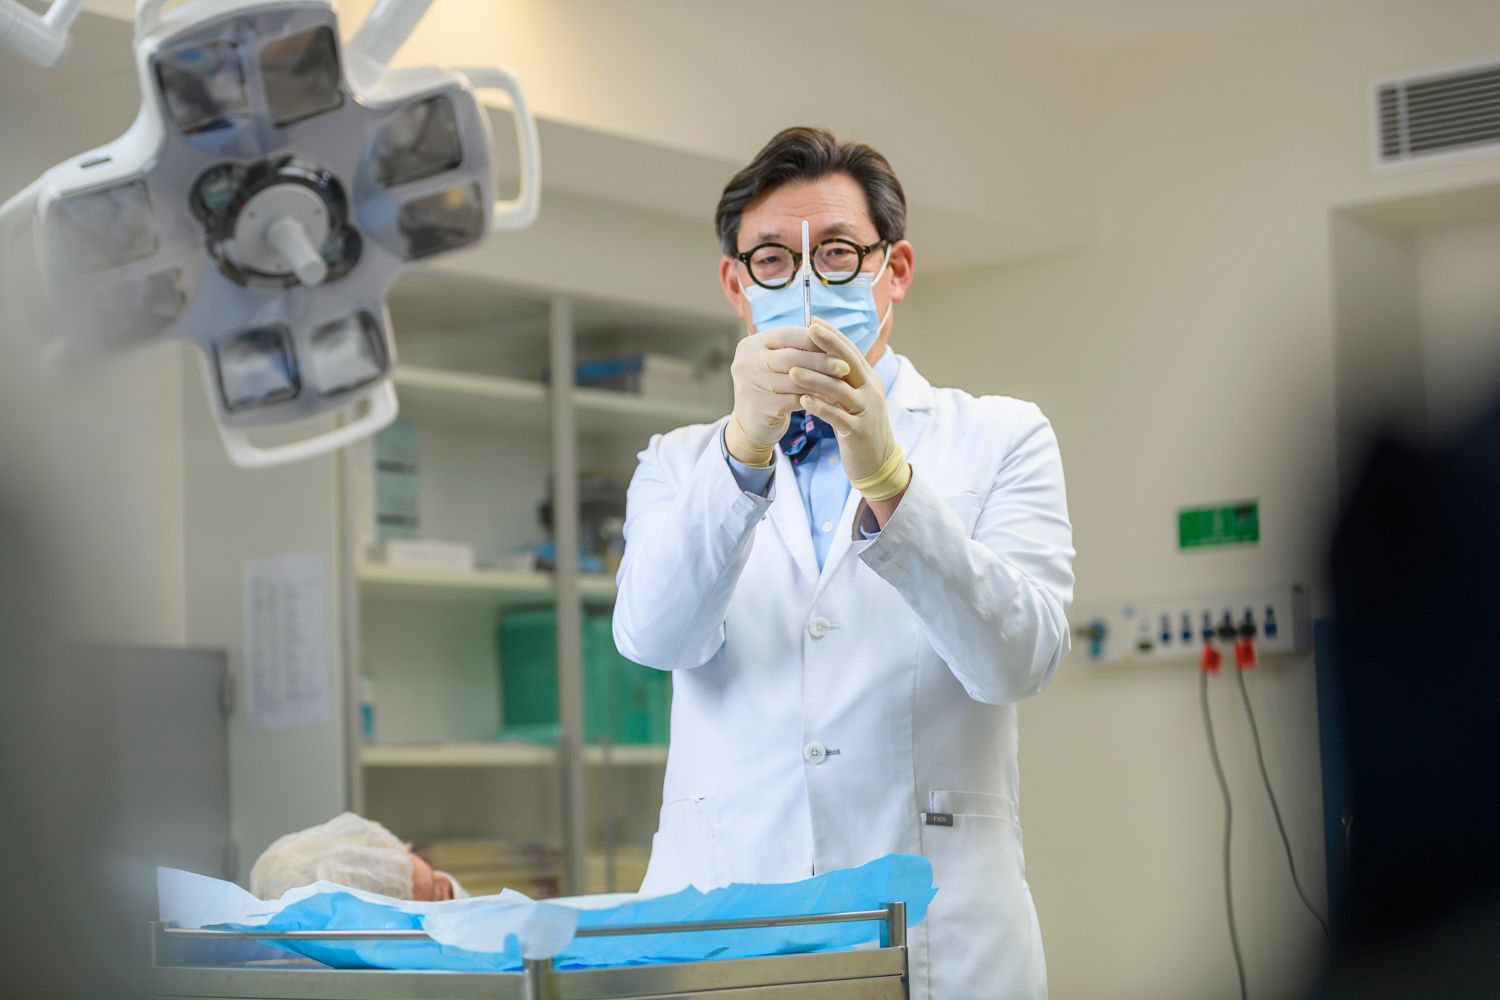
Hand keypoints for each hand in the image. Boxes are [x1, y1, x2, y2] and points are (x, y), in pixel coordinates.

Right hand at [725, 325, 851, 465]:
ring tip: (841, 384)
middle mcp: (746, 362)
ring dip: (821, 381)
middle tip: (845, 367)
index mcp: (751, 345)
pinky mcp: (760, 407)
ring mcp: (751, 385)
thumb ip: (795, 349)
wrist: (751, 427)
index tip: (836, 345)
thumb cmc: (770, 390)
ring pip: (795, 379)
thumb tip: (830, 335)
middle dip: (821, 361)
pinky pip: (795, 399)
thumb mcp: (775, 365)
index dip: (813, 339)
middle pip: (791, 357)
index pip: (787, 334)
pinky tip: (830, 400)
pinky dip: (815, 399)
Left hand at [792, 319, 910, 501]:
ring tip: (793, 371)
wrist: (878, 463)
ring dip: (816, 379)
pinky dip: (821, 408)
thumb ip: (841, 380)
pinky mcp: (859, 432)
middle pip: (849, 363)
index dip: (833, 335)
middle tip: (808, 330)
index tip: (813, 320)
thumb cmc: (859, 428)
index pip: (851, 351)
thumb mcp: (854, 400)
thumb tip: (820, 358)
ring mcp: (867, 411)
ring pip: (840, 390)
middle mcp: (871, 392)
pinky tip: (803, 402)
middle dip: (828, 345)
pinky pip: (838, 417)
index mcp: (869, 380)